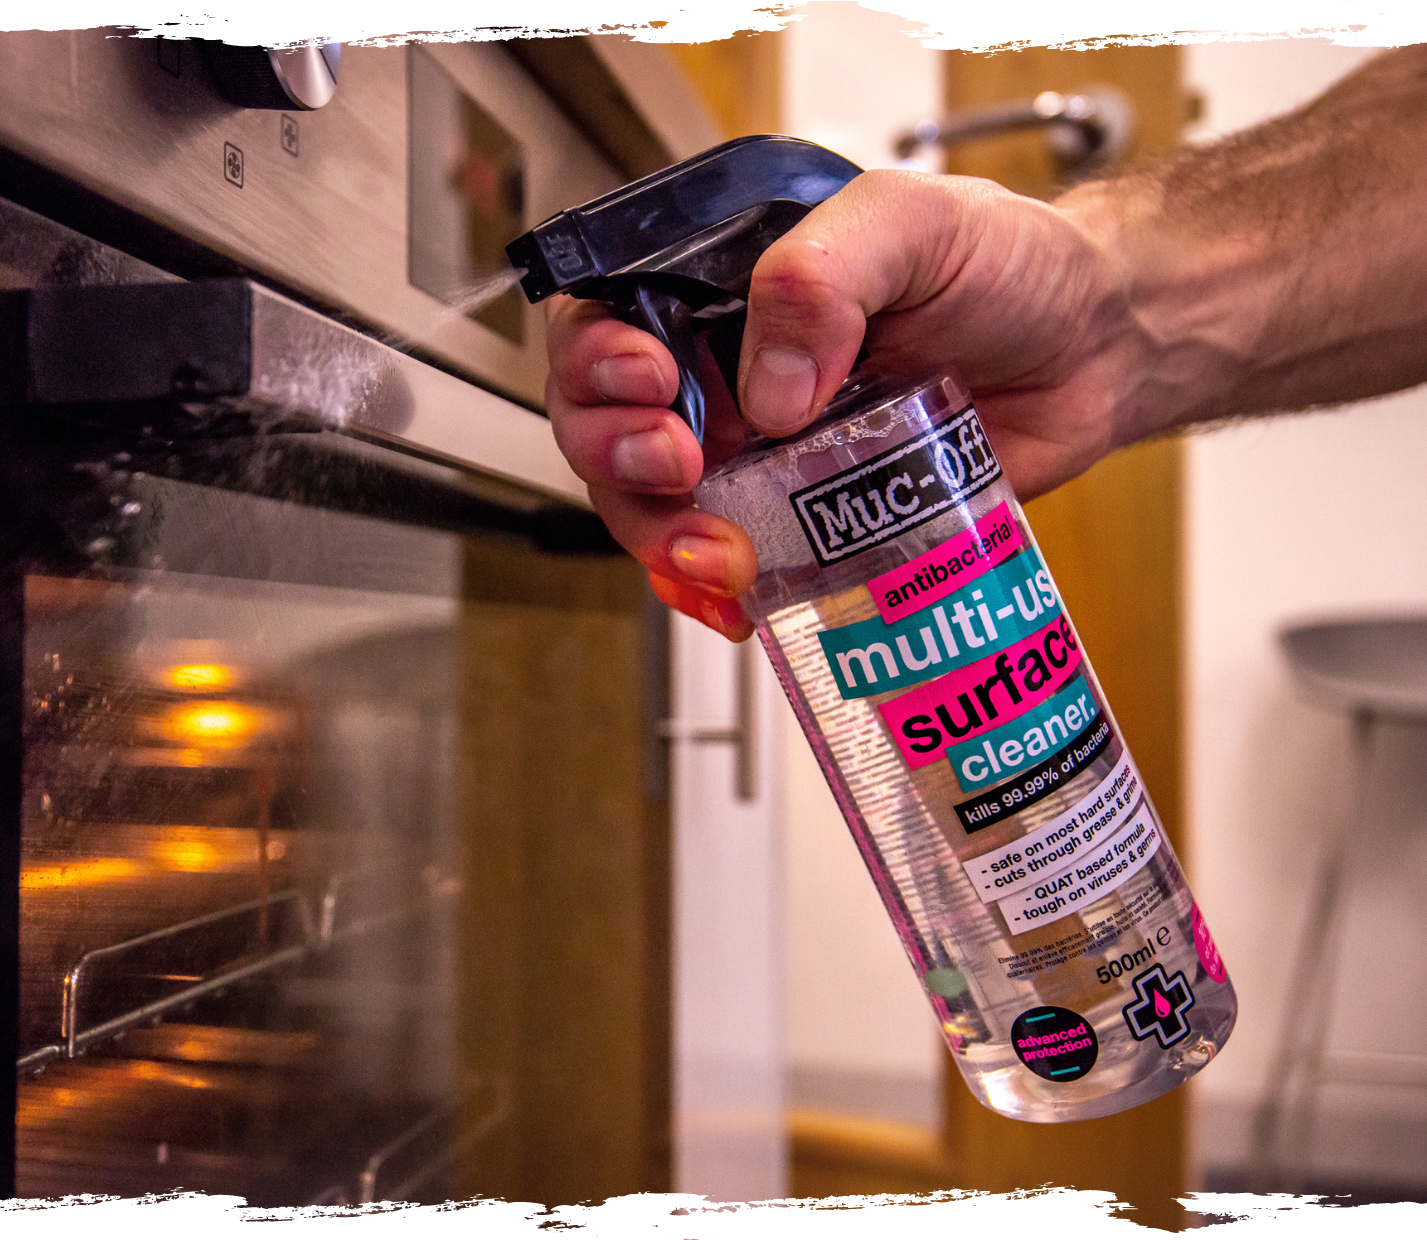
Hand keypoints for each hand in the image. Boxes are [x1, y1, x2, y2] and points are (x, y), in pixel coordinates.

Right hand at [544, 168, 1148, 640]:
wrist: (1095, 352)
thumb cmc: (1010, 265)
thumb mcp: (916, 223)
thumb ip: (826, 273)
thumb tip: (767, 391)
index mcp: (724, 282)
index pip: (606, 312)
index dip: (597, 356)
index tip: (654, 382)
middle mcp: (721, 366)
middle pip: (603, 419)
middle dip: (617, 455)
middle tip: (678, 465)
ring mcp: (753, 449)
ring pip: (649, 504)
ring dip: (660, 539)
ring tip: (718, 553)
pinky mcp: (800, 517)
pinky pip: (722, 564)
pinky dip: (712, 593)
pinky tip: (737, 600)